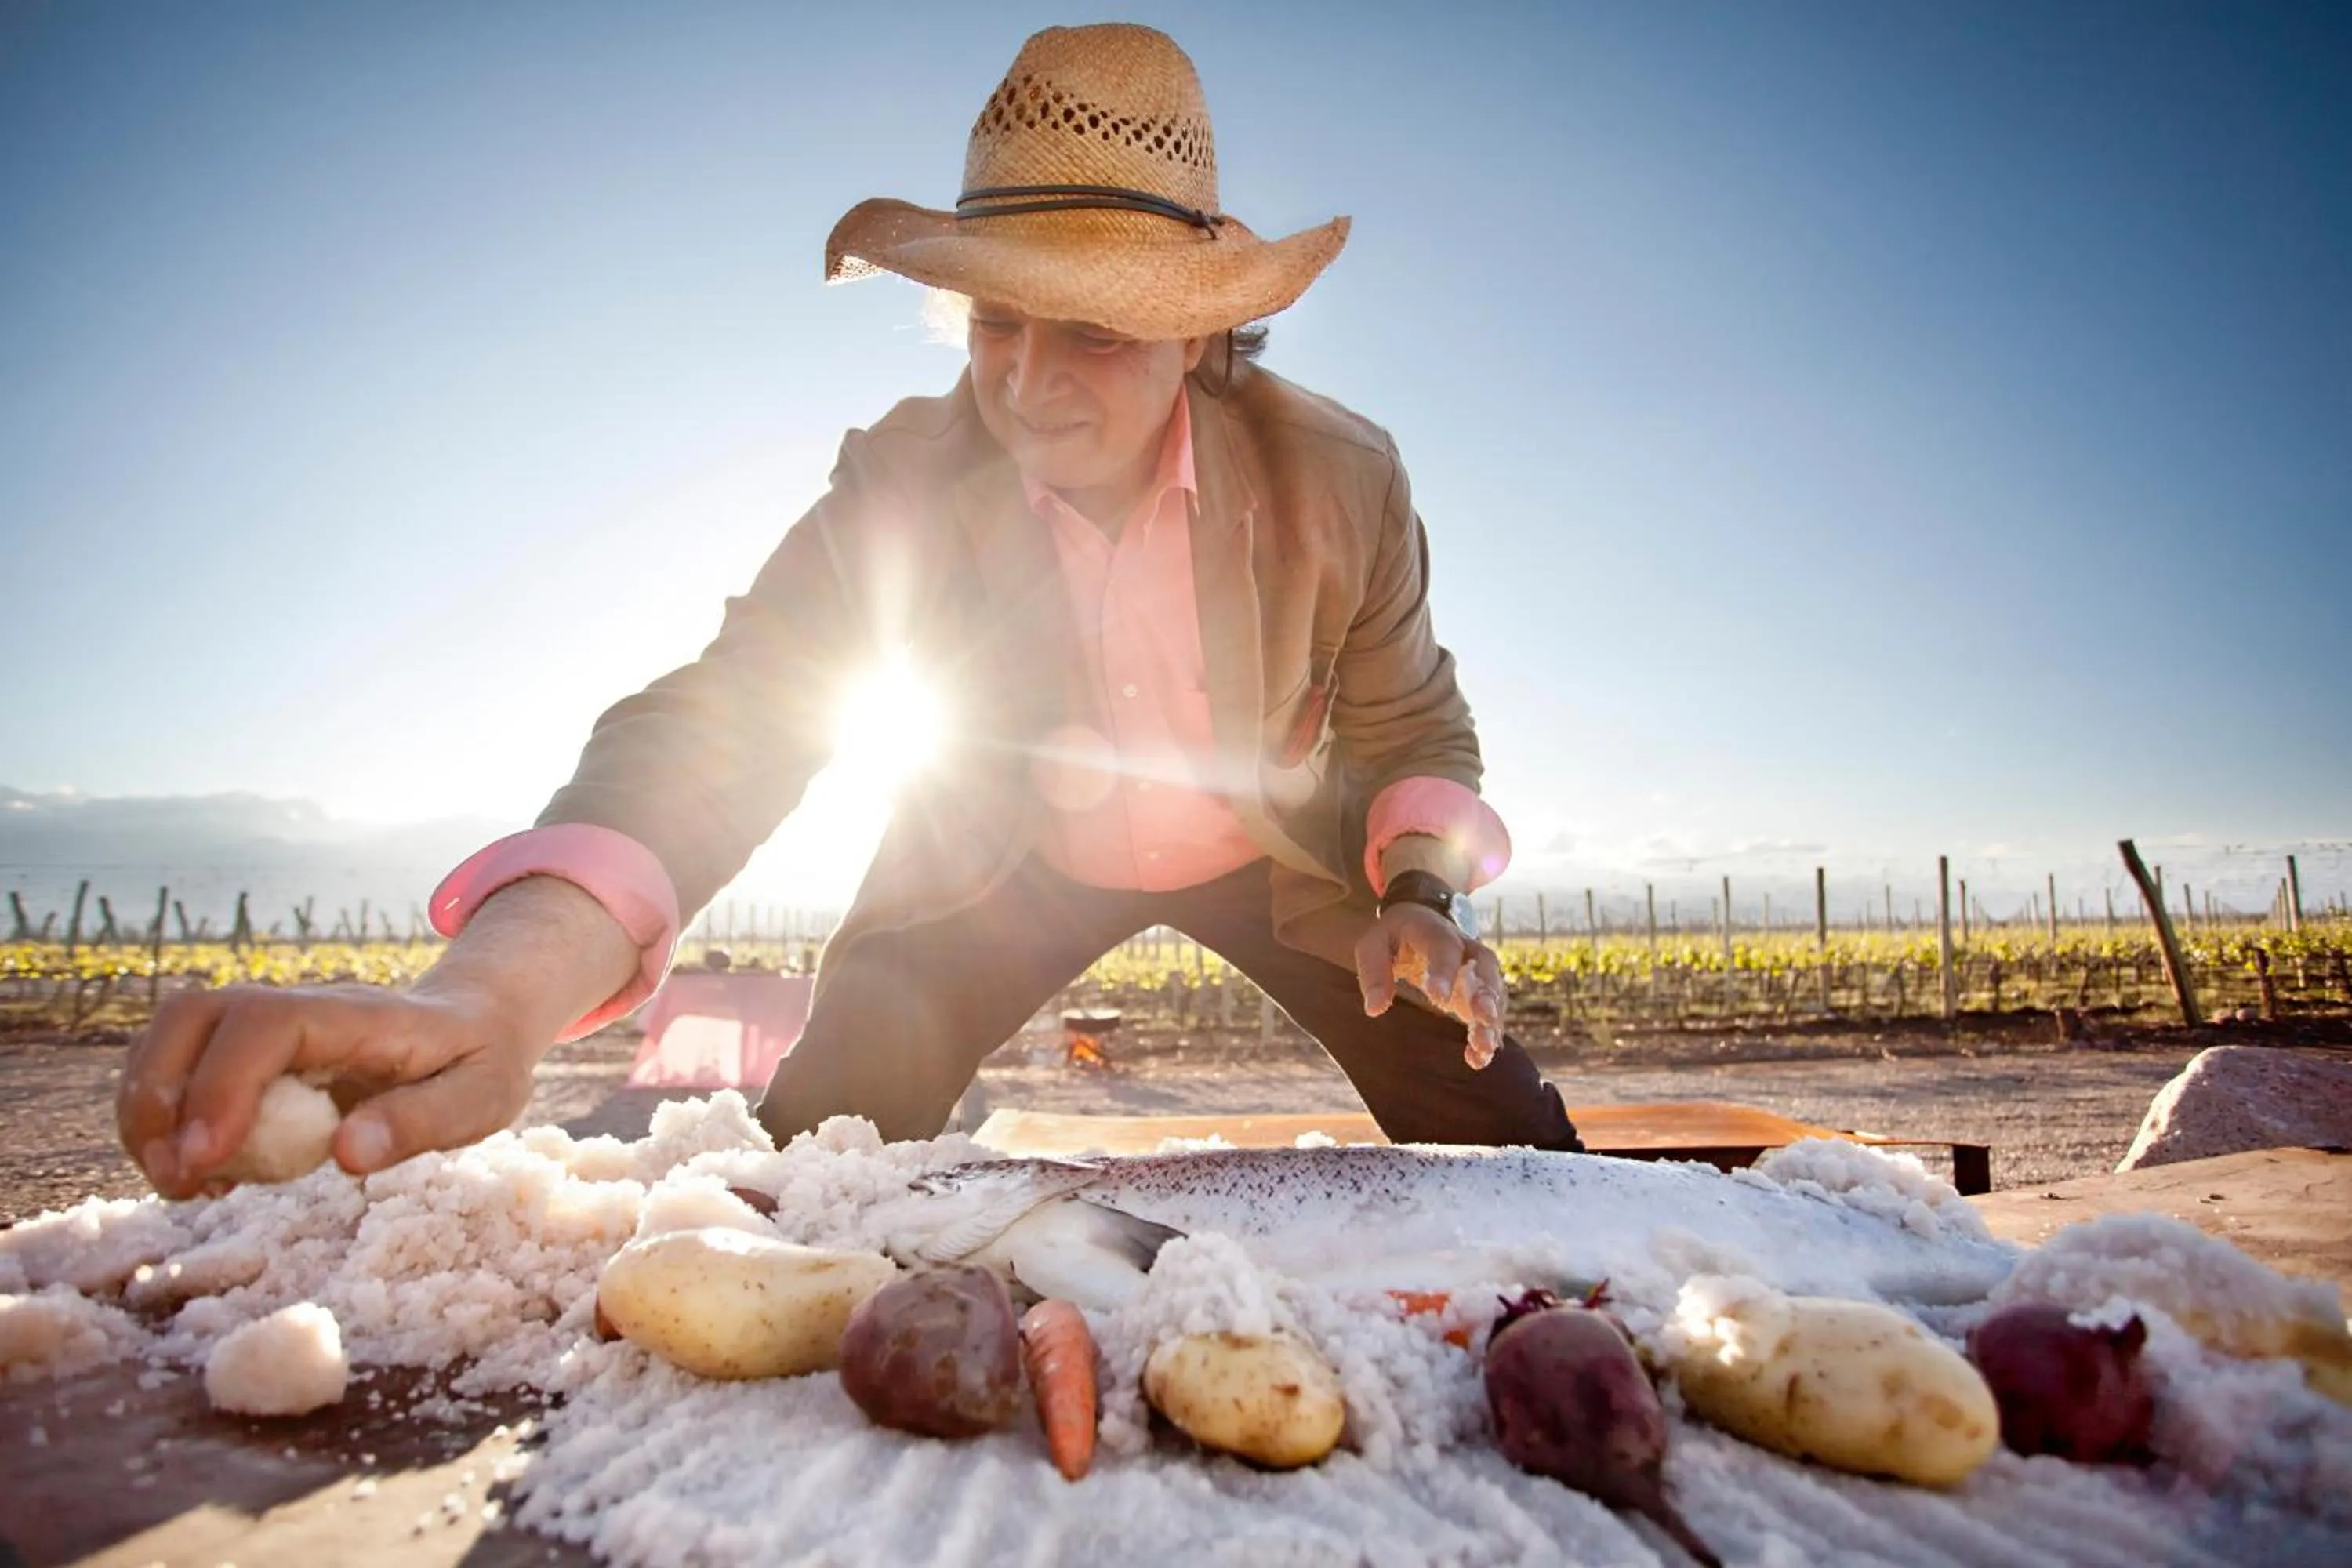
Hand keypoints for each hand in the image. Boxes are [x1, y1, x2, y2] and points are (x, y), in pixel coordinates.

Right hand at [117, 981, 539, 1198]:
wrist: (478, 1022)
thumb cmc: (479, 1065)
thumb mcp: (481, 1099)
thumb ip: (422, 1122)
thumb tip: (348, 1153)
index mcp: (360, 1016)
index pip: (267, 1023)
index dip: (223, 1085)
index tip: (207, 1161)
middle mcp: (302, 1006)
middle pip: (193, 1014)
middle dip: (158, 1097)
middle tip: (179, 1180)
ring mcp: (270, 1022)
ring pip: (172, 1035)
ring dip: (151, 1111)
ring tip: (185, 1185)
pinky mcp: (252, 1049)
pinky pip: (182, 1066)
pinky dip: (168, 1120)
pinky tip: (207, 1173)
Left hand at [1353, 903, 1506, 1069]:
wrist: (1421, 920)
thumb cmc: (1394, 936)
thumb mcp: (1373, 944)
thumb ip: (1373, 972)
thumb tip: (1375, 1009)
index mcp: (1435, 931)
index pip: (1444, 948)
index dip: (1444, 971)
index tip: (1438, 998)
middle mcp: (1466, 949)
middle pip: (1484, 969)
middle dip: (1485, 994)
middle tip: (1483, 1017)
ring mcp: (1478, 970)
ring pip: (1494, 993)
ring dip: (1492, 1021)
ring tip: (1484, 1047)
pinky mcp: (1481, 992)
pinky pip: (1492, 1012)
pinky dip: (1489, 1033)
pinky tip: (1479, 1058)